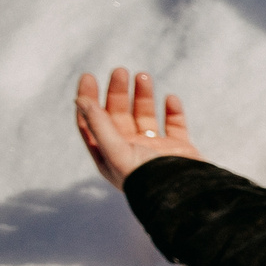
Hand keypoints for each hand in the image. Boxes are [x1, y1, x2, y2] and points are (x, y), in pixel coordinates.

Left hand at [75, 68, 203, 187]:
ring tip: (143, 76)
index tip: (89, 76)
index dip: (88, 98)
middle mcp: (130, 149)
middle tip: (120, 71)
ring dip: (143, 95)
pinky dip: (173, 110)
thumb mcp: (115, 151)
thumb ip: (98, 125)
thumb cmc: (146, 177)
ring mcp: (155, 149)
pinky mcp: (179, 149)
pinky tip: (171, 99)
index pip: (93, 121)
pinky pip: (175, 125)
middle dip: (118, 91)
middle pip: (118, 114)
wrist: (185, 194)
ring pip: (145, 115)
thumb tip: (81, 100)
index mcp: (110, 153)